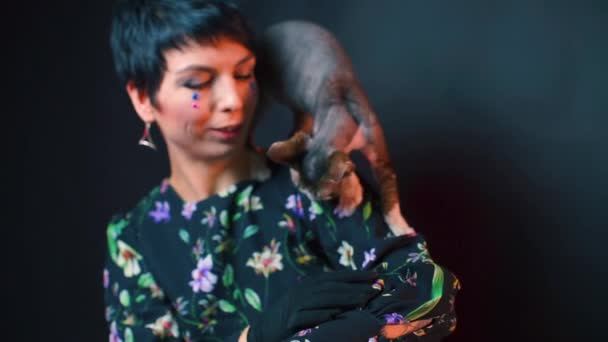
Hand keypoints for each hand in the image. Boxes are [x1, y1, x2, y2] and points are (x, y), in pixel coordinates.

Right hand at [246, 270, 380, 341]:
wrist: (263, 331)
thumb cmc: (291, 317)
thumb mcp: (308, 302)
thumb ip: (328, 296)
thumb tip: (357, 293)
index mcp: (309, 284)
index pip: (337, 277)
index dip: (357, 275)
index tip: (377, 275)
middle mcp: (303, 291)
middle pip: (333, 287)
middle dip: (356, 286)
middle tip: (377, 287)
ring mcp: (296, 305)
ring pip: (324, 299)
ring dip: (344, 299)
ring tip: (364, 300)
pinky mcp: (290, 321)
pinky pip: (308, 317)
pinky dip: (322, 315)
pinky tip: (336, 315)